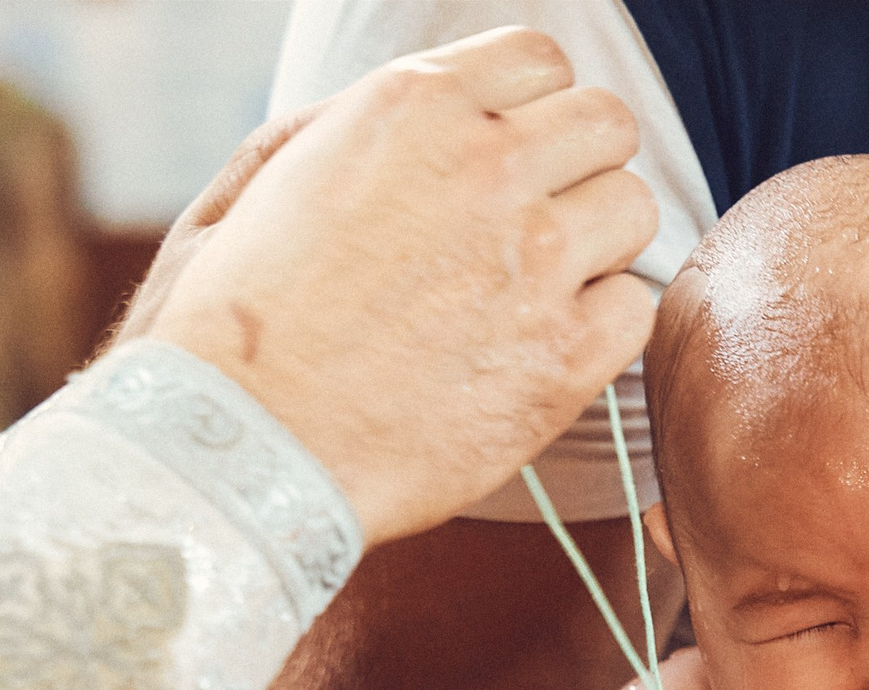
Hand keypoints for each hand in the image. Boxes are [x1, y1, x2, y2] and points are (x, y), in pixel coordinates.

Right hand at [144, 28, 657, 542]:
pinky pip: (636, 310)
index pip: (540, 59)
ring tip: (537, 290)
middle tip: (539, 221)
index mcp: (412, 108)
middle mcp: (486, 168)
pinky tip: (542, 350)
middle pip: (608, 124)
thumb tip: (434, 113)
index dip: (532, 108)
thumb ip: (354, 127)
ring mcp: (534, 262)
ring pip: (634, 210)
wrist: (243, 450)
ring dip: (597, 246)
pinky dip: (601, 331)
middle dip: (580, 166)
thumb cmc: (233, 327)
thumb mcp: (262, 181)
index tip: (513, 155)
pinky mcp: (564, 357)